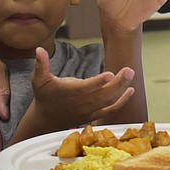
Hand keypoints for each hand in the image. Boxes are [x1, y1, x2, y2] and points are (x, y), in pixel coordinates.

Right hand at [16, 48, 136, 138]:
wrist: (45, 120)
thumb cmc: (44, 96)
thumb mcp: (39, 79)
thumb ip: (41, 64)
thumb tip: (38, 49)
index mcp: (71, 92)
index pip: (87, 87)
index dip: (99, 82)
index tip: (110, 74)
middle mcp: (83, 102)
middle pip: (103, 93)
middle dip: (118, 82)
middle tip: (128, 70)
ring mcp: (90, 110)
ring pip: (109, 100)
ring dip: (122, 89)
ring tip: (131, 75)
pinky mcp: (94, 114)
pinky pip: (111, 109)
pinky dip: (122, 101)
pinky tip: (131, 91)